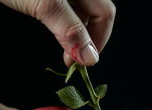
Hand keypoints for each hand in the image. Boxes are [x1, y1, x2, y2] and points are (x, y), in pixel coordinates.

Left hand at [0, 0, 115, 65]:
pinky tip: (57, 31)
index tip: (84, 62)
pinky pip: (67, 10)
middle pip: (95, 14)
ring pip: (81, 14)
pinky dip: (64, 25)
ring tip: (65, 49)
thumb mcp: (45, 3)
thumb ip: (70, 29)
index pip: (105, 14)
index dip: (98, 41)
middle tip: (71, 59)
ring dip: (75, 35)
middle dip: (86, 40)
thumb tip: (90, 58)